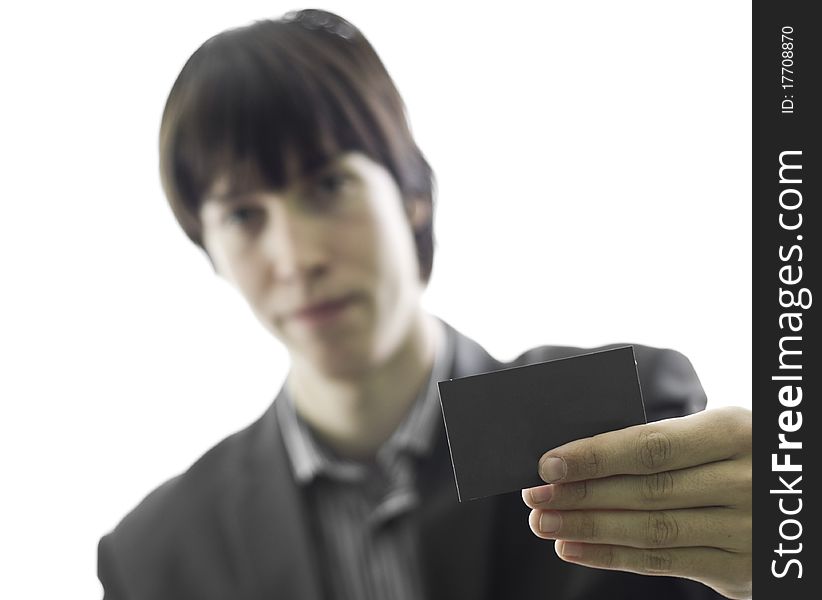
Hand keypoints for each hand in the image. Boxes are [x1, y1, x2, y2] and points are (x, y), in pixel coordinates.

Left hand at [521, 407, 751, 599]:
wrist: (796, 499)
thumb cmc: (737, 455)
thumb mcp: (714, 434)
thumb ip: (661, 445)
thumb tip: (578, 458)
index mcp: (734, 432)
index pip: (650, 447)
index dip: (594, 457)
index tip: (547, 464)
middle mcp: (743, 482)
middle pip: (644, 492)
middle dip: (580, 495)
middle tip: (533, 497)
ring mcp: (746, 530)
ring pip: (650, 530)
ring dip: (588, 529)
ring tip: (544, 523)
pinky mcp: (739, 570)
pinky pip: (664, 564)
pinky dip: (613, 557)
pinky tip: (575, 547)